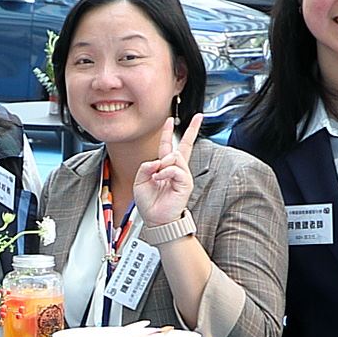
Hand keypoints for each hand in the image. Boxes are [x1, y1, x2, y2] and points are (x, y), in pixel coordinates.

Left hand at [136, 113, 201, 228]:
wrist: (156, 219)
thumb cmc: (149, 204)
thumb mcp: (139, 182)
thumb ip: (145, 167)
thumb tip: (158, 160)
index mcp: (164, 167)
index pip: (168, 146)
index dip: (168, 132)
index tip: (170, 120)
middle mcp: (176, 169)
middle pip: (185, 145)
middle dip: (192, 130)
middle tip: (198, 117)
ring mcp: (182, 175)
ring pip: (175, 156)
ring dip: (163, 163)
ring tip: (157, 176)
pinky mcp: (186, 183)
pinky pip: (176, 169)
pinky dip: (165, 172)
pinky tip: (160, 179)